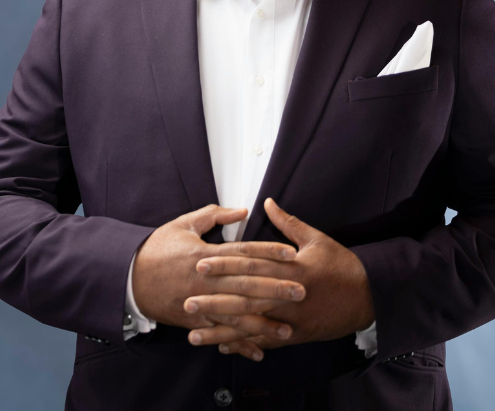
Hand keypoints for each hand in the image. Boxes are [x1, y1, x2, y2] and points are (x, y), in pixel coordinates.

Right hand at [132, 204, 305, 343]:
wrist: (128, 278)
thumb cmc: (156, 249)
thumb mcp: (183, 224)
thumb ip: (214, 216)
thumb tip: (241, 210)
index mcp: (206, 255)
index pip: (244, 253)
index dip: (269, 252)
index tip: (291, 254)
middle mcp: (206, 280)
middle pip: (247, 285)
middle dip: (276, 288)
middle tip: (301, 290)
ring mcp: (200, 303)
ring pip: (237, 315)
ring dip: (264, 322)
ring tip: (287, 327)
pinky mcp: (195, 320)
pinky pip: (221, 333)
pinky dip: (239, 344)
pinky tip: (259, 350)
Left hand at [184, 198, 374, 360]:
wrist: (367, 296)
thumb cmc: (341, 265)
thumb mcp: (316, 238)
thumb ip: (287, 223)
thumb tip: (267, 203)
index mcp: (290, 267)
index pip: (250, 264)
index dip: (224, 263)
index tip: (200, 263)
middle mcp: (286, 293)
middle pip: (244, 297)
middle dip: (214, 301)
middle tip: (188, 301)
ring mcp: (290, 318)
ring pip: (250, 325)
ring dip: (221, 330)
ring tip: (195, 333)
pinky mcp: (295, 335)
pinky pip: (265, 341)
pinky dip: (243, 344)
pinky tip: (223, 346)